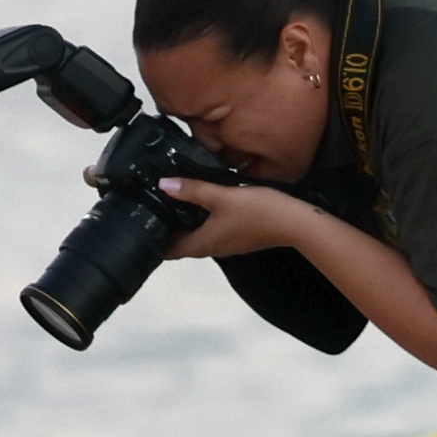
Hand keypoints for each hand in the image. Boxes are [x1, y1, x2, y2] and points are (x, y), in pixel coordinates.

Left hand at [153, 178, 313, 259]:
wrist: (294, 223)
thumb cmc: (260, 213)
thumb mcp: (221, 196)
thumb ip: (192, 189)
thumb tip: (165, 185)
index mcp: (203, 243)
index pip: (169, 251)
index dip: (154, 242)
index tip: (141, 230)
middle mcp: (214, 248)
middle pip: (183, 244)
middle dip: (168, 231)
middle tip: (155, 211)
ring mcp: (228, 244)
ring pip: (199, 237)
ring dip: (187, 225)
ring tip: (176, 204)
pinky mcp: (240, 237)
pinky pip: (215, 232)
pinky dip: (204, 221)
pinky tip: (207, 205)